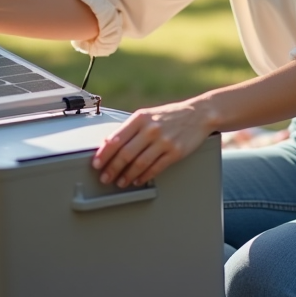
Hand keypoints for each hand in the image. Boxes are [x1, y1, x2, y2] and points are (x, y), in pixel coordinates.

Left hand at [92, 100, 212, 187]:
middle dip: (112, 168)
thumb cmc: (170, 115)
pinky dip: (144, 176)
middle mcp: (151, 129)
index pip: (116, 138)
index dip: (104, 154)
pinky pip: (155, 168)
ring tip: (120, 182)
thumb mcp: (148, 115)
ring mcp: (164, 141)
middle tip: (105, 177)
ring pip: (139, 163)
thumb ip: (129, 128)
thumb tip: (107, 143)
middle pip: (126, 153)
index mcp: (141, 118)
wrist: (198, 114)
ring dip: (127, 175)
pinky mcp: (176, 152)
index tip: (96, 163)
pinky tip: (138, 180)